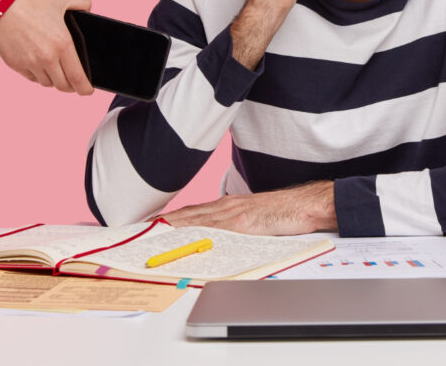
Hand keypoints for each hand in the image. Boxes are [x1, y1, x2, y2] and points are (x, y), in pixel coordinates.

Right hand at [0, 0, 93, 93]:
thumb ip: (82, 2)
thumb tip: (89, 10)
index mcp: (62, 44)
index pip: (77, 77)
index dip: (85, 88)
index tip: (88, 91)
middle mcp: (46, 58)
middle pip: (63, 85)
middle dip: (71, 86)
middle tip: (74, 82)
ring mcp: (29, 63)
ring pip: (47, 82)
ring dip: (54, 80)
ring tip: (57, 72)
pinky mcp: (14, 64)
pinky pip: (31, 77)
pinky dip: (38, 75)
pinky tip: (41, 66)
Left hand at [160, 181, 336, 234]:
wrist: (306, 205)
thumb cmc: (285, 212)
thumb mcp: (255, 217)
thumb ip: (235, 226)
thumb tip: (217, 240)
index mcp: (229, 206)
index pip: (192, 212)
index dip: (170, 218)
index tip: (150, 224)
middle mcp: (227, 206)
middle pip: (188, 215)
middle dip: (162, 223)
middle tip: (140, 229)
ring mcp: (234, 214)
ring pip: (196, 220)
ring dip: (172, 227)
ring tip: (150, 233)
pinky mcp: (243, 223)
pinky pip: (215, 230)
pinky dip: (196, 233)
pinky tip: (182, 238)